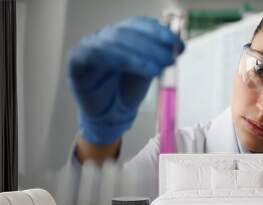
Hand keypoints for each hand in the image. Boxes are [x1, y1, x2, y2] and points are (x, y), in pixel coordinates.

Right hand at [67, 16, 183, 143]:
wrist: (111, 116)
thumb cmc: (127, 92)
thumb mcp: (149, 71)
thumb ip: (160, 57)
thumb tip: (179, 44)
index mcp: (123, 36)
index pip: (139, 25)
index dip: (158, 31)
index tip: (176, 43)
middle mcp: (106, 37)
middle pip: (127, 31)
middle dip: (151, 43)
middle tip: (169, 58)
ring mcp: (90, 46)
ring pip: (114, 41)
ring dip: (139, 53)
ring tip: (157, 68)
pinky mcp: (77, 61)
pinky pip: (96, 54)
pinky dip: (120, 58)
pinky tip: (138, 67)